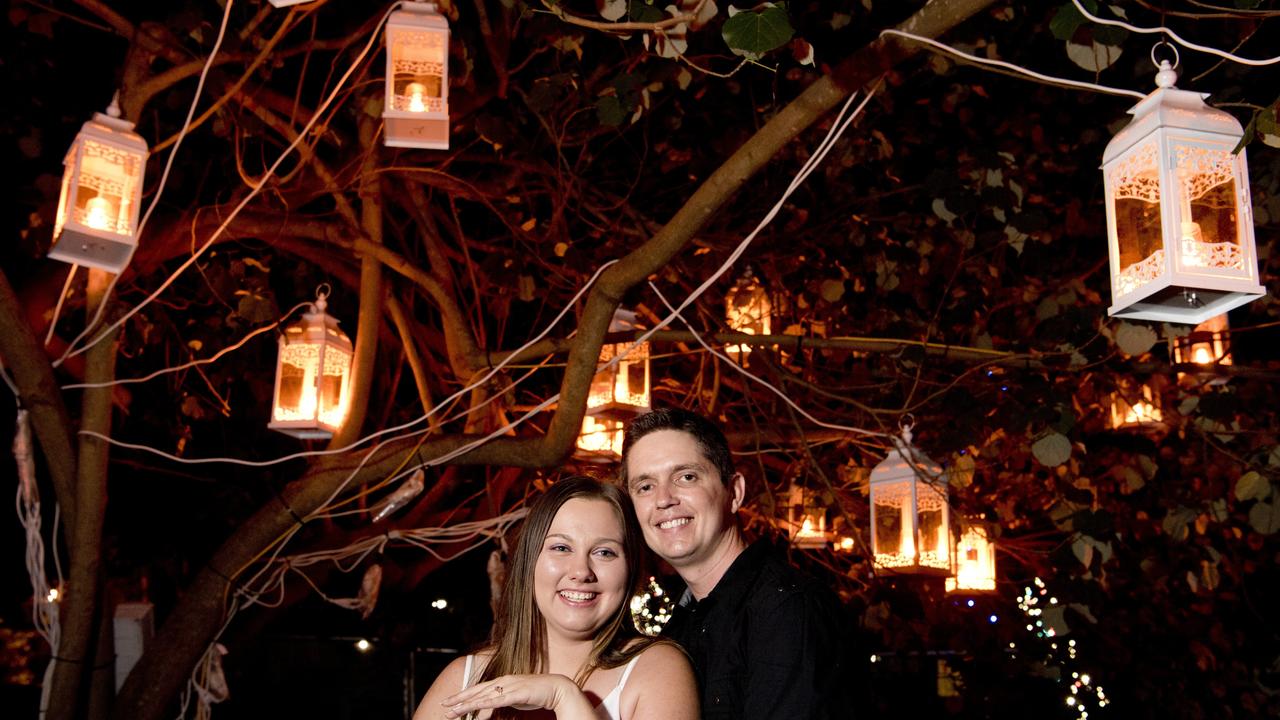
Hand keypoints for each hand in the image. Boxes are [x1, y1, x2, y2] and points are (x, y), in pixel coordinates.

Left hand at [441, 674, 585, 718]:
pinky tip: (476, 707)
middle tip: (444, 705)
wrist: (557, 688)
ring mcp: (510, 686)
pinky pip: (498, 700)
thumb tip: (492, 705)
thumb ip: (503, 700)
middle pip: (477, 691)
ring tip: (454, 711)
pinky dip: (486, 703)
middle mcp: (504, 681)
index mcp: (503, 681)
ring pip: (484, 696)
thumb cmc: (537, 693)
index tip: (451, 701)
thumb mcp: (516, 697)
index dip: (464, 694)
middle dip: (460, 699)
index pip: (479, 688)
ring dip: (467, 704)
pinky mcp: (517, 693)